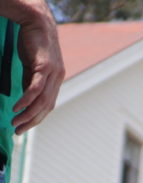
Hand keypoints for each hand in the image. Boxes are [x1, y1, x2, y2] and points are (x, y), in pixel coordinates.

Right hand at [8, 1, 64, 132]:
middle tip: (18, 131)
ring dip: (28, 114)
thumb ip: (31, 82)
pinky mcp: (45, 66)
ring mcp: (53, 73)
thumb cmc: (33, 44)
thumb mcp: (31, 67)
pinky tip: (18, 108)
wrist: (38, 22)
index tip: (24, 127)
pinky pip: (36, 88)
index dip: (37, 118)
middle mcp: (57, 79)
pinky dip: (27, 100)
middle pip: (46, 107)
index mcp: (55, 81)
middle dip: (32, 121)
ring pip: (42, 101)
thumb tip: (25, 99)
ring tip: (16, 122)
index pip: (48, 106)